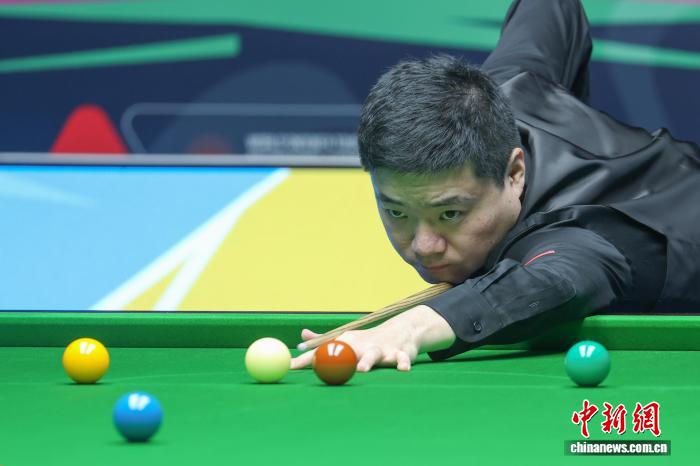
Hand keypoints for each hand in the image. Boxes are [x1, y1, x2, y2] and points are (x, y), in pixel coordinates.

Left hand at [290, 305, 455, 371]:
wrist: (400, 332)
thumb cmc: (367, 341)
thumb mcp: (346, 339)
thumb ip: (323, 341)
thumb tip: (301, 336)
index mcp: (346, 343)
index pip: (324, 350)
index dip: (307, 358)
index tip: (291, 366)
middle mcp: (361, 346)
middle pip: (347, 351)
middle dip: (337, 358)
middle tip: (325, 365)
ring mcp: (380, 349)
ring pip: (373, 356)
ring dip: (367, 362)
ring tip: (362, 369)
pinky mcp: (399, 354)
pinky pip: (401, 359)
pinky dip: (402, 363)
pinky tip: (403, 369)